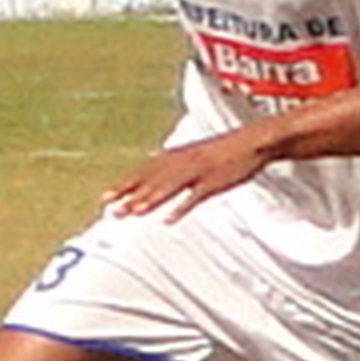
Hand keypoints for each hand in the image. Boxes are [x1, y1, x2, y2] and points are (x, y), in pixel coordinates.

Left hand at [102, 132, 271, 222]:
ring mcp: (198, 172)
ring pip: (168, 188)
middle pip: (151, 181)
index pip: (143, 171)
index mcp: (177, 156)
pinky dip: (181, 208)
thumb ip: (178, 165)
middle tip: (111, 210)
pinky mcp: (214, 182)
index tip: (105, 197)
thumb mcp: (198, 154)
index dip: (124, 185)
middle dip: (130, 196)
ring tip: (133, 213)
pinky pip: (194, 197)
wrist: (254, 141)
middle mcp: (182, 163)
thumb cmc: (227, 149)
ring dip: (150, 200)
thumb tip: (161, 174)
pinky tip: (169, 219)